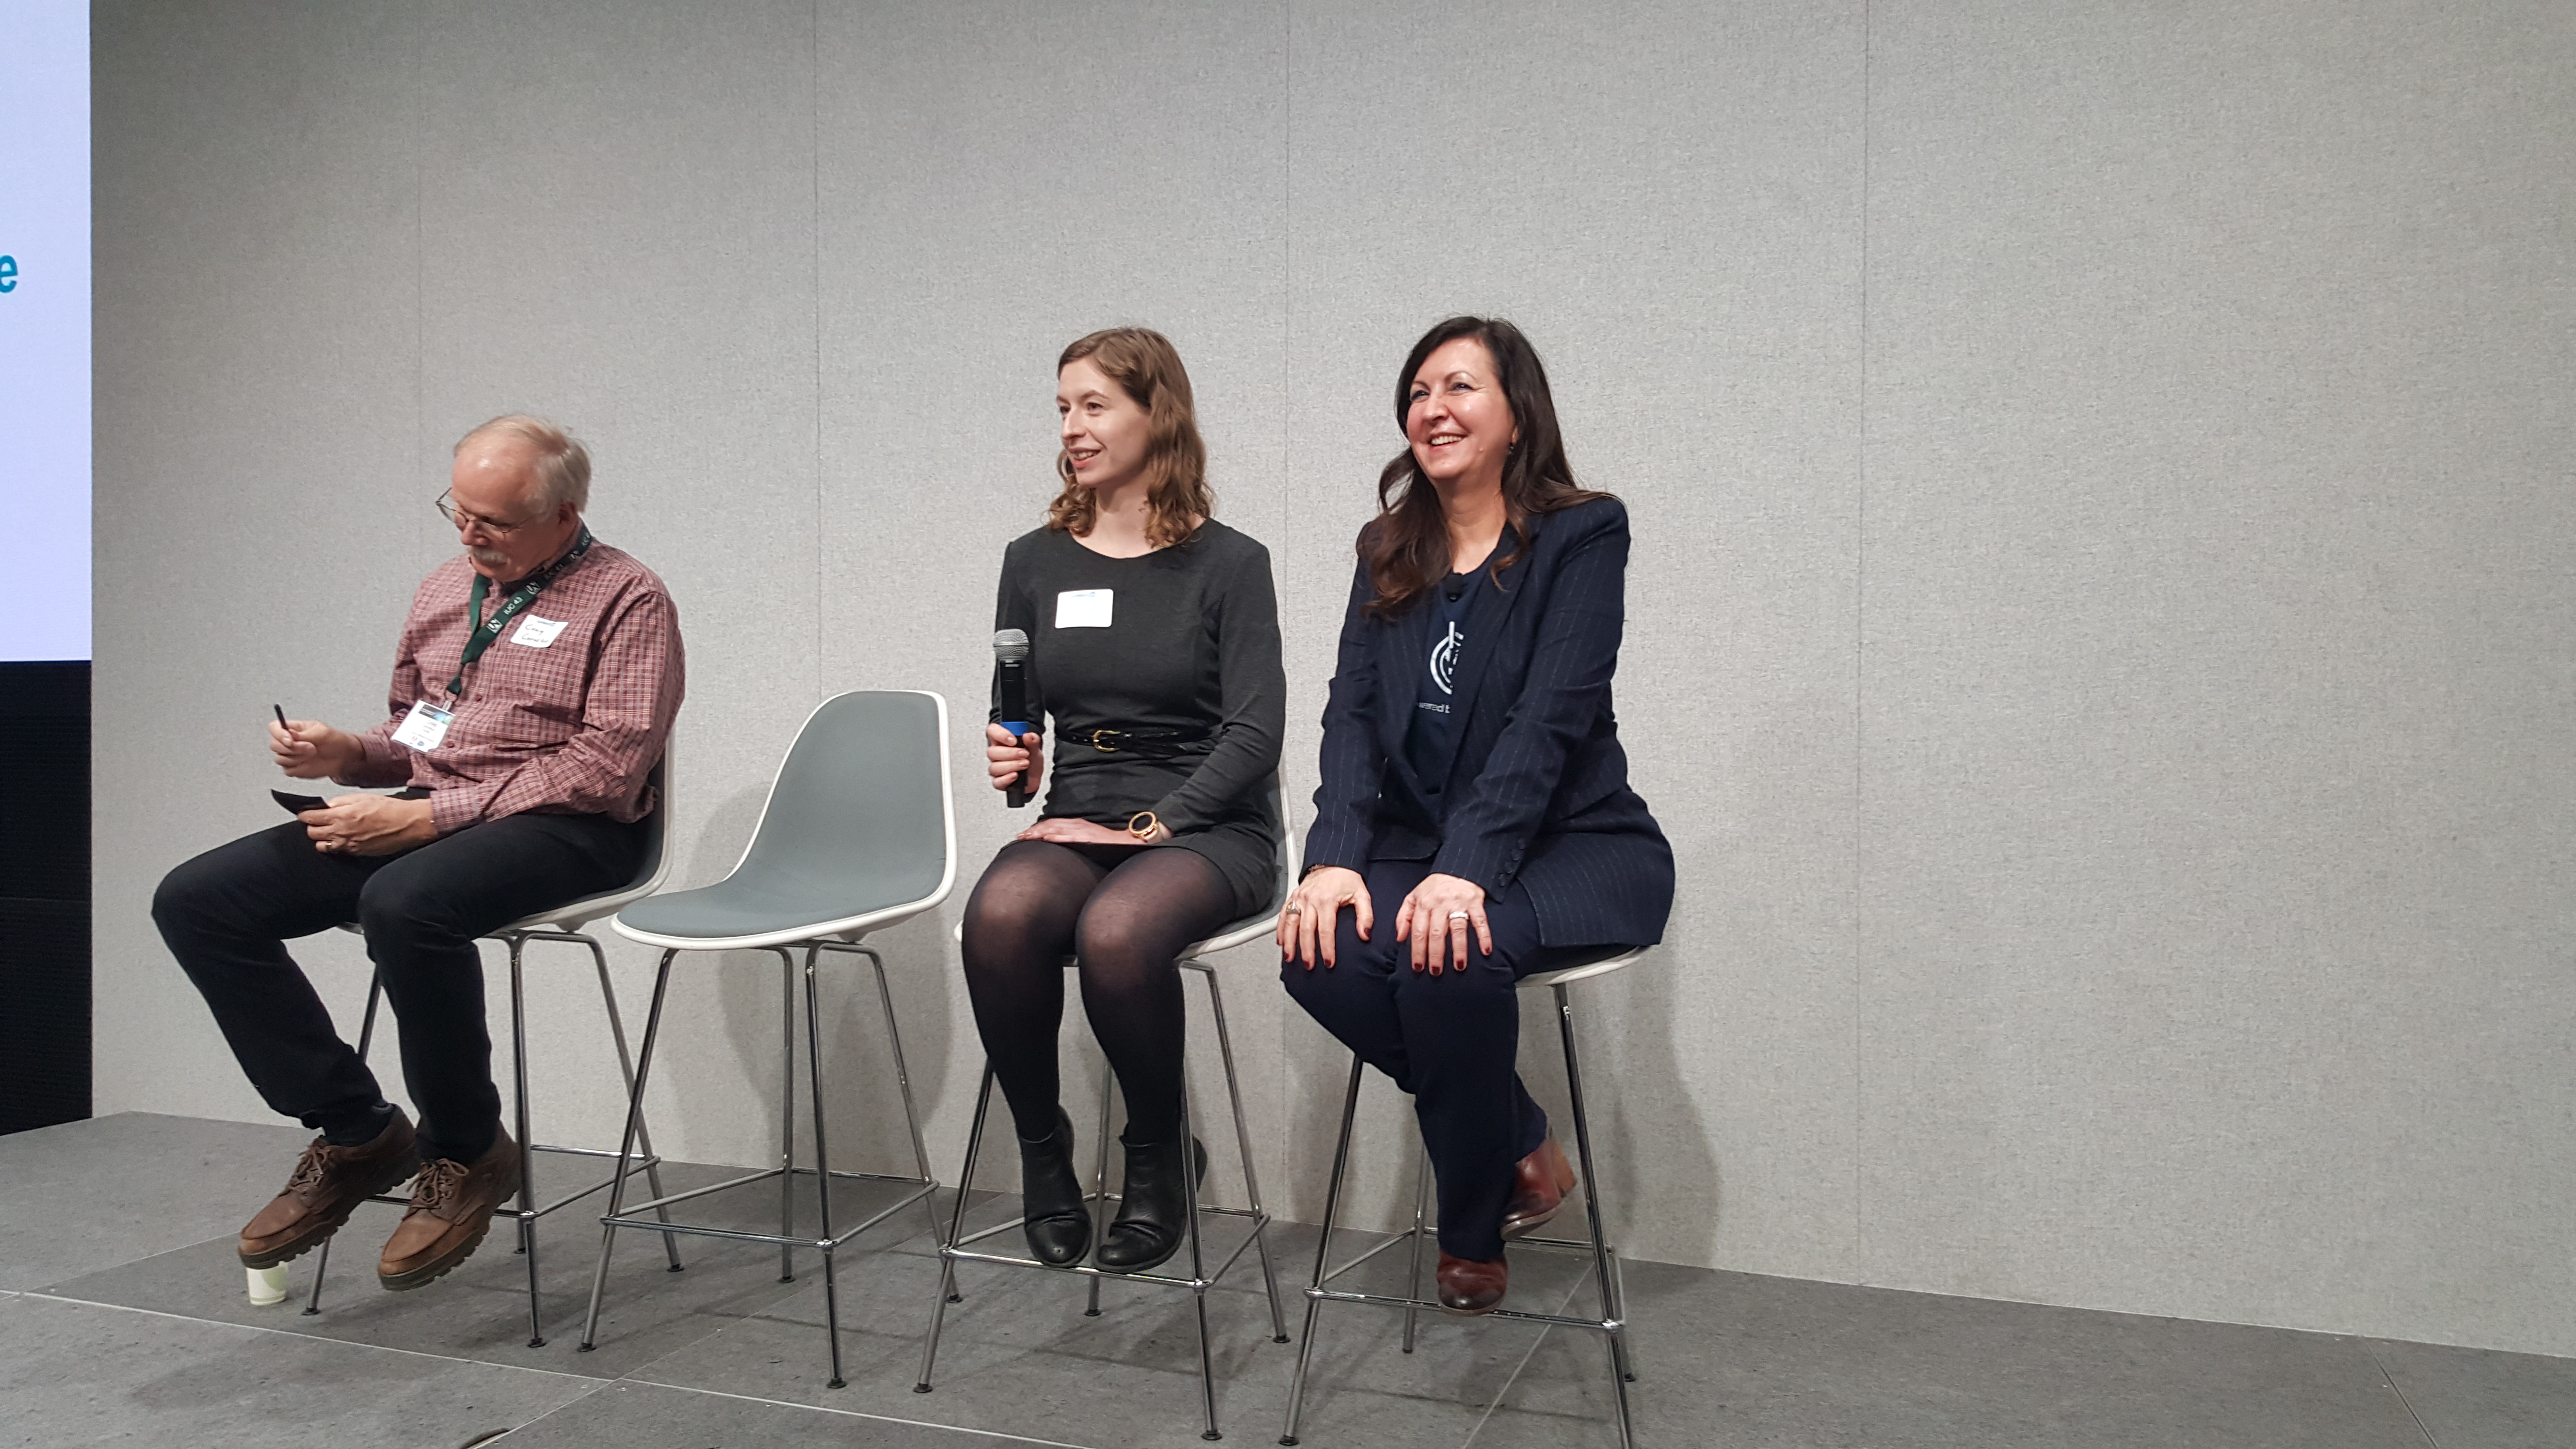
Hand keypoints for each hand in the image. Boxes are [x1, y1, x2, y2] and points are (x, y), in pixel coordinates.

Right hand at [271, 718, 361, 779]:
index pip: (274, 728)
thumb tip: (288, 733)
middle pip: (274, 745)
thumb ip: (303, 734)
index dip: (278, 734)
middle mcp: (289, 742)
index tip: (290, 740)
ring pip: (279, 759)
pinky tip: (310, 763)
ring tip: (313, 754)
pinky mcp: (294, 768)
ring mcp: (290, 756)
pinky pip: (287, 770)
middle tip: (310, 747)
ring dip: (297, 758)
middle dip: (292, 748)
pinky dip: (299, 768)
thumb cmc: (335, 740)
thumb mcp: (321, 732)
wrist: (344, 757)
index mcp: (293, 729)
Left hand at [303, 795, 437, 856]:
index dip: (305, 814)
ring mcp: (347, 845)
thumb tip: (328, 806)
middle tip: (319, 821)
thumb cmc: (390, 809)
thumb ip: (341, 801)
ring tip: (331, 831)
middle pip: (312, 833)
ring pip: (321, 845)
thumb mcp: (363, 797)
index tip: (306, 813)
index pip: (310, 817)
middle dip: (312, 826)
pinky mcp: (356, 853)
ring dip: (322, 838)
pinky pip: (338, 851)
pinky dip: (336, 845)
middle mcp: (340, 832)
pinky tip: (344, 838)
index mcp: (340, 815)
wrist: (408, 824)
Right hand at [985, 722, 1043, 795]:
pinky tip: (1015, 775)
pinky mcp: (999, 781)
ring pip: (994, 767)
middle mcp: (997, 753)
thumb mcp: (1035, 748)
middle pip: (992, 751)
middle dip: (1010, 753)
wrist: (1035, 777)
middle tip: (1024, 754)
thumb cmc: (1031, 760)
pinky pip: (997, 782)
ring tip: (1025, 764)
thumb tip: (1028, 736)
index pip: (992, 731)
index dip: (1000, 734)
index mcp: (1002, 740)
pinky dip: (1006, 779)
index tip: (1014, 740)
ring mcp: (997, 768)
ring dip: (1011, 765)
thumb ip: (1033, 741)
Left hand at [1015, 816, 1136, 845]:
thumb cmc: (1106, 843)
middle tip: (1021, 837)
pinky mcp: (1086, 838)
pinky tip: (1047, 839)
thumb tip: (1057, 842)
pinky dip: (1056, 837)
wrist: (1124, 842)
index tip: (1026, 833)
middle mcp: (1077, 825)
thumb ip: (1072, 838)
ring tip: (1027, 838)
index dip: (1037, 828)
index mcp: (1076, 824)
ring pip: (1055, 829)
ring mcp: (1081, 831)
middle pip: (1050, 825)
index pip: (1052, 823)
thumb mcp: (1086, 837)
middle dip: (1033, 830)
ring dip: (1039, 833)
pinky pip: (1068, 837)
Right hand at [1278, 865, 1371, 969]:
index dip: (1327, 948)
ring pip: (1291, 923)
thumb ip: (1365, 915)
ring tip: (1290, 957)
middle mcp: (1310, 899)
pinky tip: (1280, 941)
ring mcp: (1299, 898)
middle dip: (1306, 950)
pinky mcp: (1293, 897)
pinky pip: (1283, 914)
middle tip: (1309, 965)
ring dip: (1289, 942)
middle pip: (1306, 930)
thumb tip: (1365, 934)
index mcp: (1327, 900)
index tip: (1328, 962)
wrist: (1333, 862)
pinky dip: (1280, 929)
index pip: (1326, 930)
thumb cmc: (1346, 879)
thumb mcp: (1362, 895)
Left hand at [1394, 872, 1491, 975]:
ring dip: (1459, 949)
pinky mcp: (1475, 903)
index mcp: (1424, 903)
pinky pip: (1480, 921)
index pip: (1419, 931)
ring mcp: (1459, 903)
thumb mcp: (1413, 896)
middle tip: (1436, 972)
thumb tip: (1399, 938)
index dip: (1417, 950)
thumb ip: (1404, 916)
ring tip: (1459, 966)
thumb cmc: (1434, 888)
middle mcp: (1440, 904)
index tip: (1418, 967)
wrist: (1457, 869)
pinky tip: (1486, 950)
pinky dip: (1484, 936)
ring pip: (1458, 928)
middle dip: (1436, 954)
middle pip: (1437, 933)